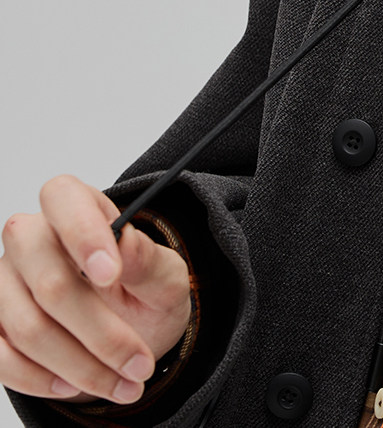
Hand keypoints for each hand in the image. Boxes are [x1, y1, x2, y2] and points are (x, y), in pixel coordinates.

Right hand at [0, 174, 191, 405]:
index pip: (62, 197)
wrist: (132, 332)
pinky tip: (73, 386)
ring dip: (79, 366)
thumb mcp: (164, 277)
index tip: (112, 274)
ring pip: (28, 327)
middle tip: (139, 363)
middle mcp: (32, 239)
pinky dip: (40, 380)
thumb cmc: (144, 292)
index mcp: (78, 207)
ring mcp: (5, 282)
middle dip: (98, 332)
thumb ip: (148, 259)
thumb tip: (124, 242)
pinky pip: (1, 356)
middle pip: (48, 281)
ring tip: (122, 383)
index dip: (82, 233)